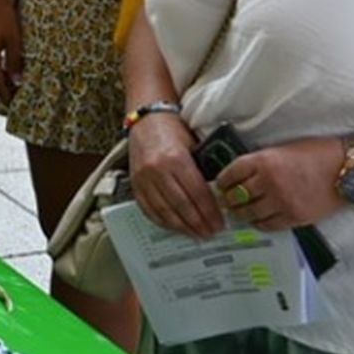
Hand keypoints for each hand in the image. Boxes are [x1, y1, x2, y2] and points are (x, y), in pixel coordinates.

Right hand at [129, 112, 224, 237]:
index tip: (219, 224)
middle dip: (198, 223)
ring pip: (164, 210)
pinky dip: (161, 220)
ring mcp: (143, 178)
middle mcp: (157, 170)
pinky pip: (147, 208)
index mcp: (176, 159)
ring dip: (181, 226)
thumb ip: (203, 171)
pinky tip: (174, 226)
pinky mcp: (134, 183)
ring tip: (195, 233)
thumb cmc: (174, 131)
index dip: (209, 212)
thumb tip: (219, 200)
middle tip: (210, 233)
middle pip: (181, 205)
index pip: (197, 194)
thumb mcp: (194, 147)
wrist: (147, 120)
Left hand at [215, 137, 344, 230]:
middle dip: (229, 199)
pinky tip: (259, 218)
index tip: (220, 185)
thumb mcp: (279, 151)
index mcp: (263, 161)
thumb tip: (237, 177)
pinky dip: (260, 222)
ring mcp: (282, 201)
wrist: (346, 168)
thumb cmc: (314, 154)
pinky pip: (268, 225)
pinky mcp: (295, 217)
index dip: (222, 181)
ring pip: (249, 213)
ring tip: (240, 210)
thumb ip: (258, 163)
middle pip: (236, 196)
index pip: (230, 174)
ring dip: (242, 212)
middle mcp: (269, 182)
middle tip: (228, 200)